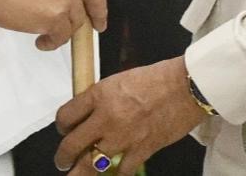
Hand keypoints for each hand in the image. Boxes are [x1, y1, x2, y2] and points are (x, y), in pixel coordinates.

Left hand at [55, 58, 205, 173]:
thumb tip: (89, 114)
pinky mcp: (141, 151)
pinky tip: (111, 174)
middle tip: (62, 161)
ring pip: (90, 165)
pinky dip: (114, 174)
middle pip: (72, 145)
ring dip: (80, 173)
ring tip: (76, 174)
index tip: (63, 129)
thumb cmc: (156, 78)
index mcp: (99, 94)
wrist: (185, 87)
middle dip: (62, 157)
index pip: (66, 115)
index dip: (61, 125)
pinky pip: (120, 172)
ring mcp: (123, 137)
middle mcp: (106, 117)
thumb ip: (101, 98)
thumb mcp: (119, 80)